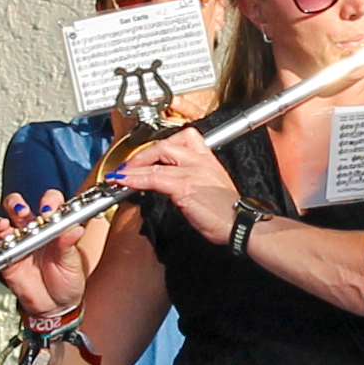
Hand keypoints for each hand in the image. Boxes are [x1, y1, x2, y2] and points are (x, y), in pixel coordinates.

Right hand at [0, 194, 87, 327]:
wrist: (56, 306)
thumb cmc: (68, 280)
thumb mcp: (73, 263)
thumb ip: (70, 245)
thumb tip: (75, 229)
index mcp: (53, 226)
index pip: (49, 203)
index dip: (48, 202)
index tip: (48, 210)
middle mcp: (33, 230)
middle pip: (18, 207)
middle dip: (17, 205)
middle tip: (22, 212)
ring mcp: (17, 243)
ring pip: (1, 224)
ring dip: (0, 222)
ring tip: (4, 227)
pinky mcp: (6, 259)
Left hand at [113, 127, 241, 245]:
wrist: (242, 225)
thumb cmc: (228, 213)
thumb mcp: (209, 187)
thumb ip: (191, 179)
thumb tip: (168, 182)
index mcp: (207, 158)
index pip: (179, 139)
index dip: (157, 146)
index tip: (144, 157)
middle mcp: (200, 159)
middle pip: (164, 144)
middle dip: (142, 154)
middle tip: (128, 167)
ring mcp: (193, 170)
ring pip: (156, 158)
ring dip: (134, 166)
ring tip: (121, 175)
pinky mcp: (185, 186)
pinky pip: (154, 177)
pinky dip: (135, 179)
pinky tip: (125, 182)